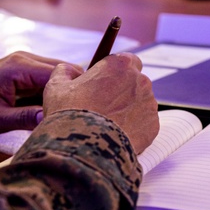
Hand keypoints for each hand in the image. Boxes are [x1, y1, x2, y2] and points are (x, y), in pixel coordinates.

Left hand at [0, 52, 73, 136]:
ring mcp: (22, 61)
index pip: (60, 73)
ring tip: (65, 111)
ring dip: (61, 89)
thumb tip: (52, 118)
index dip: (72, 90)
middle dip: (70, 88)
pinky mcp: (20, 68)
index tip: (80, 110)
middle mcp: (23, 58)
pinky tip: (51, 107)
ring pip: (56, 72)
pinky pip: (44, 76)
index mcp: (19, 67)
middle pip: (62, 69)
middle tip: (78, 112)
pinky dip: (51, 89)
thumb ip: (25, 118)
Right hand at [43, 53, 158, 152]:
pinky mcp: (153, 126)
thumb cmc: (69, 114)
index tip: (104, 83)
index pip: (126, 61)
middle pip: (135, 82)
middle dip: (123, 91)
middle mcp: (140, 80)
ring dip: (129, 110)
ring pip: (141, 103)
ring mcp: (149, 103)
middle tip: (104, 107)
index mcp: (120, 65)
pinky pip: (144, 124)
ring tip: (108, 125)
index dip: (115, 72)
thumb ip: (64, 71)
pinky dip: (134, 128)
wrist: (83, 148)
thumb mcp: (56, 87)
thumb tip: (68, 70)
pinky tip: (116, 136)